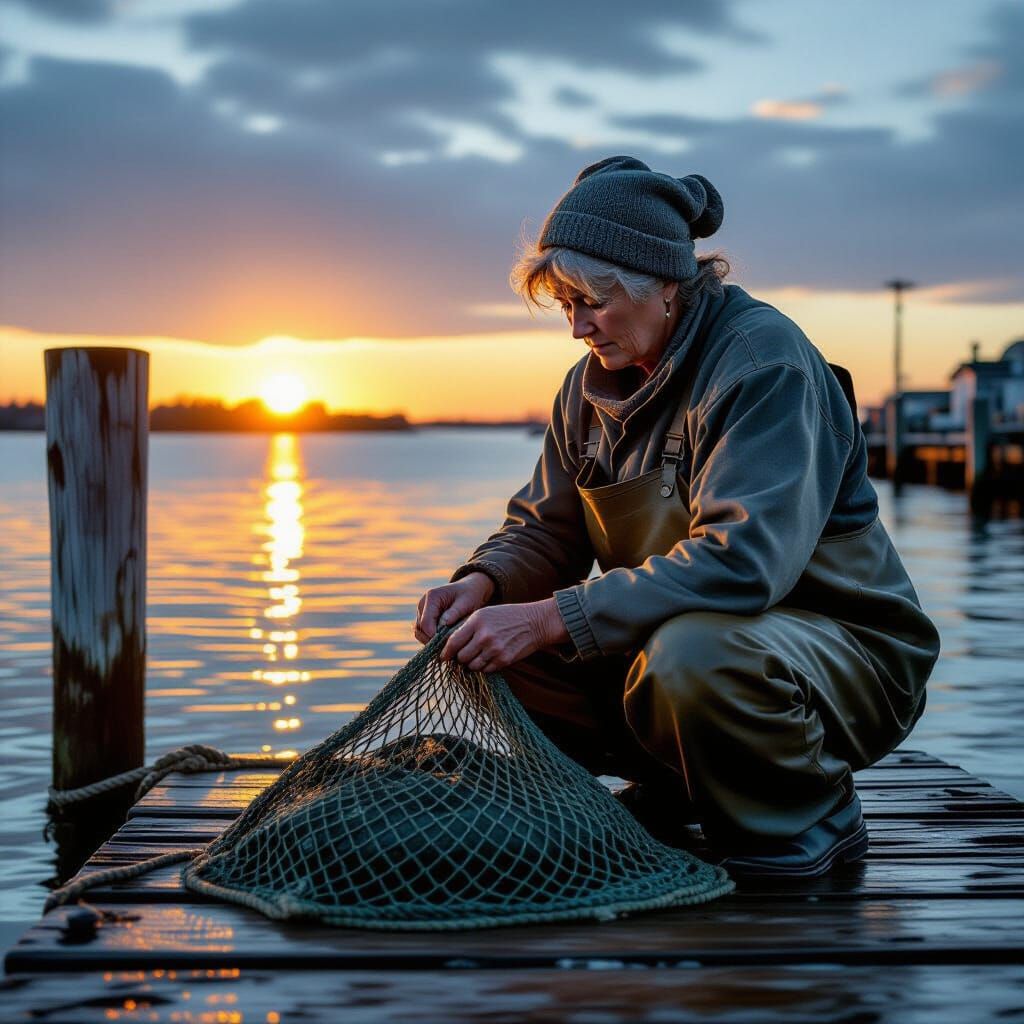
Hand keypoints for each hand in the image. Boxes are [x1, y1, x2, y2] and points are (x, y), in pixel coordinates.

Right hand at [414, 573, 494, 642]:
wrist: (470, 589)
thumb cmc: (470, 594)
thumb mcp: (467, 601)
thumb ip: (454, 612)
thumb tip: (443, 624)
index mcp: (432, 597)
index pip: (425, 623)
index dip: (434, 637)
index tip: (448, 645)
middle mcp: (423, 604)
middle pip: (419, 629)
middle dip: (432, 641)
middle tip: (449, 648)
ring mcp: (422, 612)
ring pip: (420, 633)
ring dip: (431, 641)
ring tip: (448, 646)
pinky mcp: (425, 619)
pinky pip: (424, 633)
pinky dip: (433, 640)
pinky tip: (446, 643)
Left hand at [440, 599, 568, 672]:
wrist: (534, 622)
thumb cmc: (506, 616)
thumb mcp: (484, 613)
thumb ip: (467, 627)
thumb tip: (449, 645)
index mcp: (477, 621)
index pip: (453, 642)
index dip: (446, 652)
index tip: (443, 657)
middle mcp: (484, 636)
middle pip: (461, 657)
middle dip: (460, 659)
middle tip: (462, 656)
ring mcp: (495, 649)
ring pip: (472, 666)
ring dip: (471, 664)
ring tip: (476, 657)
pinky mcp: (504, 660)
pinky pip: (486, 670)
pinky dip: (484, 667)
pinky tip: (488, 658)